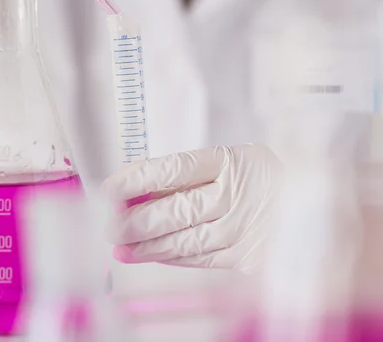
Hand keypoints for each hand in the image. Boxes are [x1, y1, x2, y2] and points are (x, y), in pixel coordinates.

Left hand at [101, 144, 282, 273]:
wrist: (311, 202)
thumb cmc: (254, 179)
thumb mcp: (225, 164)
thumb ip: (182, 179)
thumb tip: (132, 196)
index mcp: (229, 161)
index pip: (173, 169)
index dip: (136, 180)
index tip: (108, 190)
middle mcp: (238, 193)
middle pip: (176, 209)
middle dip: (135, 222)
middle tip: (109, 228)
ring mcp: (246, 227)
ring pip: (185, 240)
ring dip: (147, 247)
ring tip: (121, 248)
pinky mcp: (250, 255)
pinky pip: (201, 258)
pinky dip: (172, 257)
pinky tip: (152, 254)